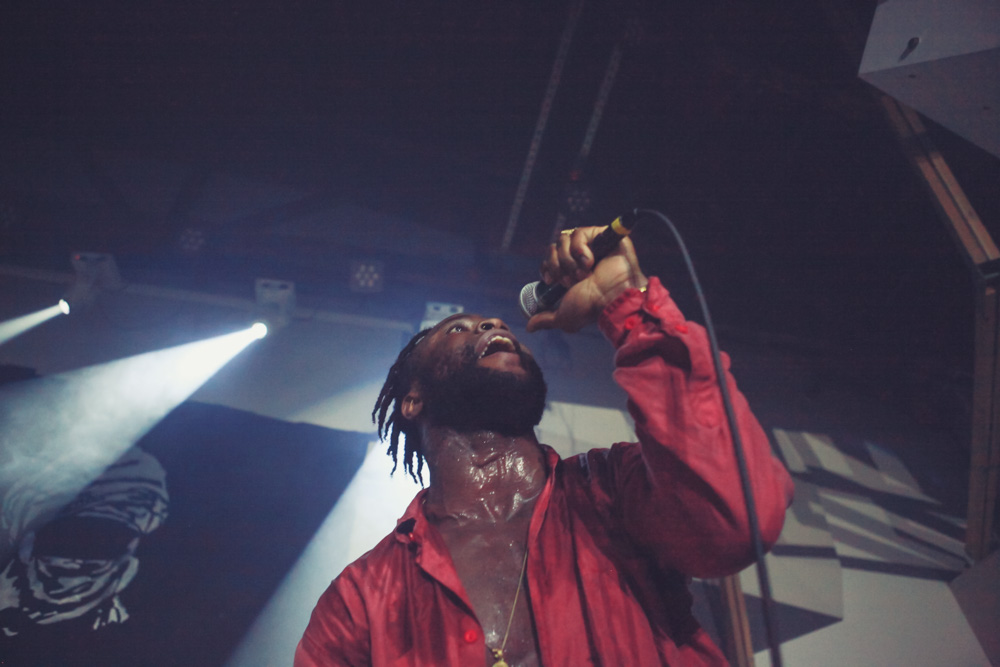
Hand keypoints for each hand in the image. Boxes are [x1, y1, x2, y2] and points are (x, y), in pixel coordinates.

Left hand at [526, 225, 647, 332]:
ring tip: (583, 273)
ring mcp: (592, 245)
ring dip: (569, 260)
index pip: (550, 258)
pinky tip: (590, 262)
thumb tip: (530, 327)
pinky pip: (579, 233)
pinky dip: (580, 249)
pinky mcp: (602, 235)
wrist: (611, 298)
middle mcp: (580, 258)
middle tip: (570, 280)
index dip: (546, 266)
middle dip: (557, 265)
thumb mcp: (564, 317)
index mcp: (571, 272)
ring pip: (564, 239)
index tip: (550, 280)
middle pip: (554, 247)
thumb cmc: (592, 308)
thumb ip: (546, 319)